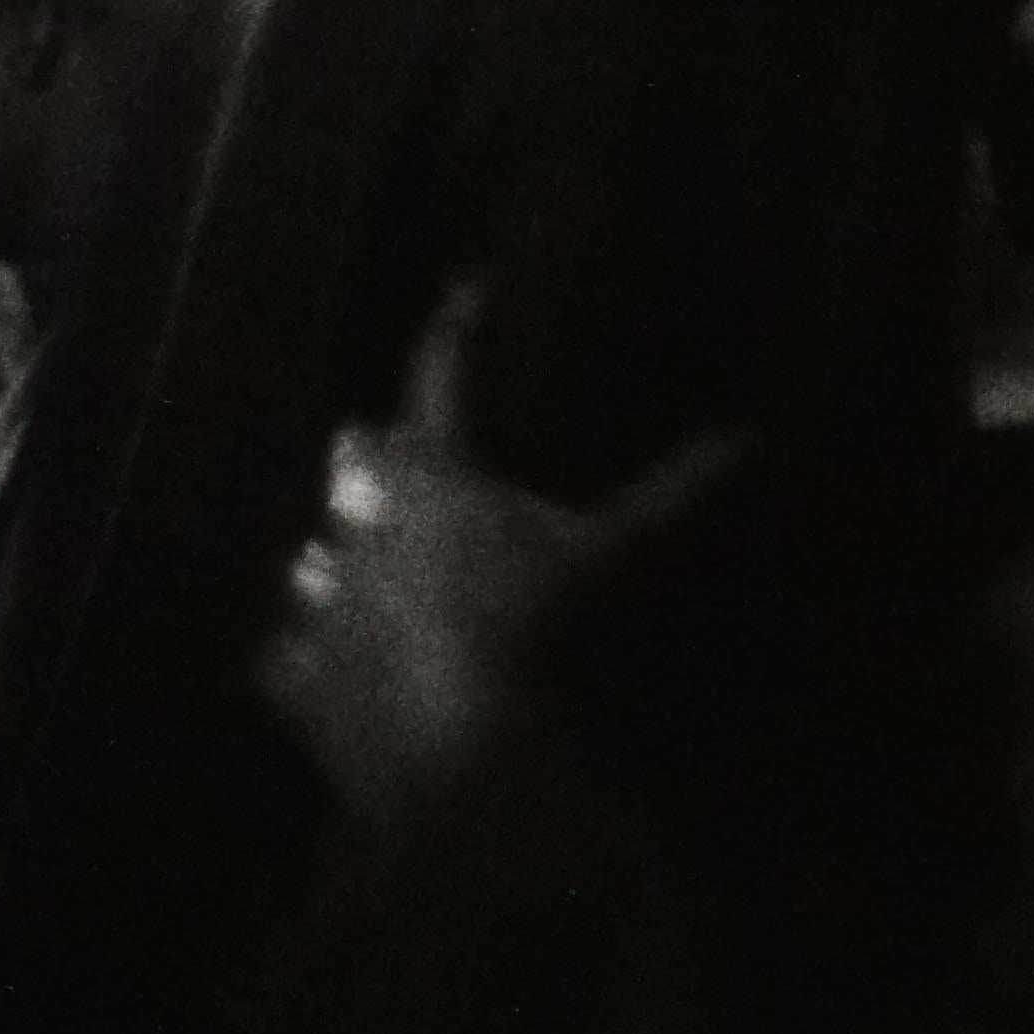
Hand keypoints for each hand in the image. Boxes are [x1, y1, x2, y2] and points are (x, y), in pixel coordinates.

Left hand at [259, 285, 727, 821]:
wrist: (461, 745)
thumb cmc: (537, 624)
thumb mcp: (613, 554)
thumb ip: (672, 492)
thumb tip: (745, 436)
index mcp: (432, 470)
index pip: (443, 372)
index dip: (458, 326)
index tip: (470, 288)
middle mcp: (358, 516)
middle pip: (358, 457)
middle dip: (379, 458)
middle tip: (405, 463)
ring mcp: (318, 596)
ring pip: (315, 556)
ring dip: (339, 559)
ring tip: (363, 575)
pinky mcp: (294, 673)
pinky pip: (288, 654)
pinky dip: (309, 658)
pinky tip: (330, 672)